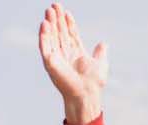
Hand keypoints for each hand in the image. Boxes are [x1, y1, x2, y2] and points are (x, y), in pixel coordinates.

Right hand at [38, 4, 106, 124]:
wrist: (87, 93)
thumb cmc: (94, 83)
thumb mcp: (100, 63)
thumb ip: (101, 52)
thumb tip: (103, 43)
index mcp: (76, 52)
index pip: (70, 34)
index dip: (68, 23)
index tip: (67, 12)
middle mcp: (65, 54)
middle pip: (59, 32)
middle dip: (57, 19)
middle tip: (54, 5)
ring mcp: (56, 57)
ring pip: (51, 36)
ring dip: (49, 23)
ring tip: (49, 11)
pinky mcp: (49, 62)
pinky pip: (44, 46)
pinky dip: (43, 35)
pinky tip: (44, 24)